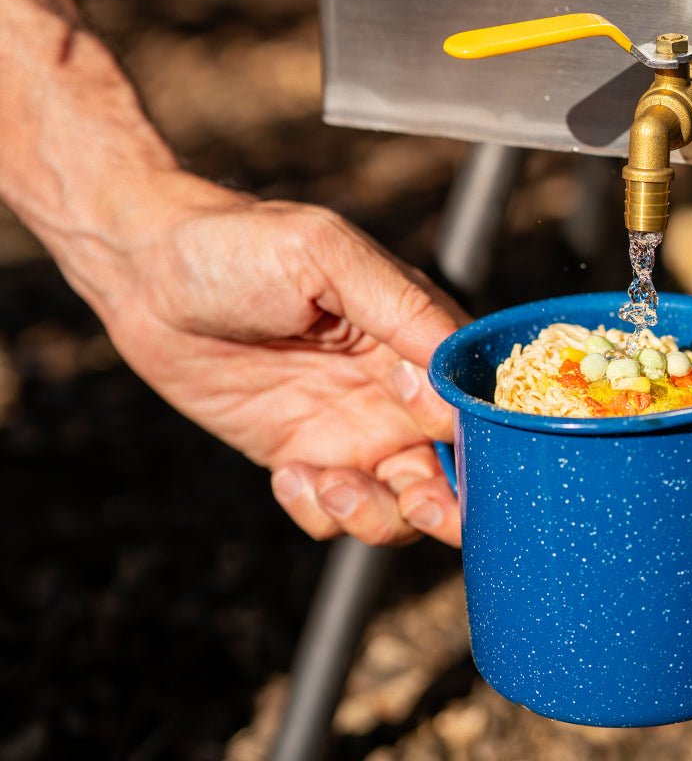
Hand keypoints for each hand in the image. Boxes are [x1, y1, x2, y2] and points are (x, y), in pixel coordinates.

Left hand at [92, 176, 467, 546]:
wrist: (145, 274)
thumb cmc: (239, 245)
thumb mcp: (325, 256)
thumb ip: (401, 307)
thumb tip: (455, 372)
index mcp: (416, 336)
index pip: (476, 398)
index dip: (472, 432)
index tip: (434, 432)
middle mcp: (394, 389)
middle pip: (455, 468)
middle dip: (449, 503)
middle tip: (418, 504)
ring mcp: (349, 427)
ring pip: (401, 504)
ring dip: (379, 515)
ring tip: (329, 482)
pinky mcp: (302, 455)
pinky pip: (334, 513)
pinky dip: (321, 513)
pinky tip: (286, 474)